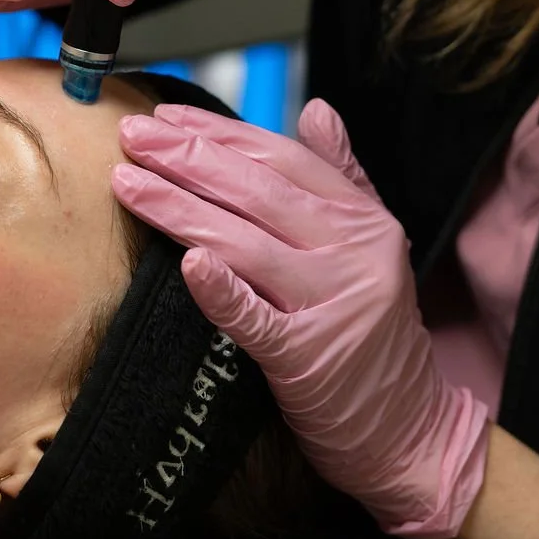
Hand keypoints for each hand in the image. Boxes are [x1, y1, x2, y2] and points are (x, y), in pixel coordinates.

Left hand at [114, 99, 489, 538]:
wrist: (410, 430)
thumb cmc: (376, 335)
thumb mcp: (373, 243)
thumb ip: (342, 174)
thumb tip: (316, 108)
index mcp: (361, 219)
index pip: (281, 158)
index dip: (220, 133)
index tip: (167, 116)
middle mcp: (350, 253)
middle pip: (255, 191)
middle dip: (185, 157)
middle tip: (132, 136)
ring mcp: (331, 305)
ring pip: (243, 243)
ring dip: (178, 208)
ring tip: (127, 183)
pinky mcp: (307, 360)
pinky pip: (256, 319)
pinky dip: (221, 290)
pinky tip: (187, 261)